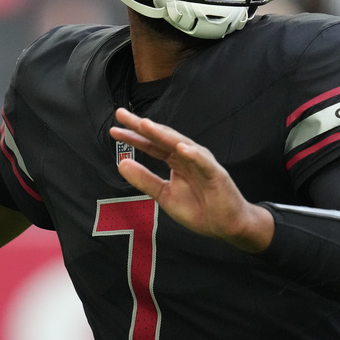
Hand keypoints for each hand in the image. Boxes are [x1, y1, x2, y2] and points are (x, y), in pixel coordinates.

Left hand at [109, 107, 272, 251]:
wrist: (226, 225)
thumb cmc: (199, 208)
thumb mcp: (164, 195)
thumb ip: (145, 180)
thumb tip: (121, 164)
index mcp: (175, 161)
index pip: (151, 145)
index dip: (133, 137)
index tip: (113, 130)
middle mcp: (187, 156)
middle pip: (162, 137)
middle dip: (142, 126)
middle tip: (121, 114)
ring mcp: (202, 162)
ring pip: (180, 144)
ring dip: (164, 134)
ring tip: (145, 125)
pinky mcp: (216, 174)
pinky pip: (203, 163)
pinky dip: (193, 155)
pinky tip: (181, 148)